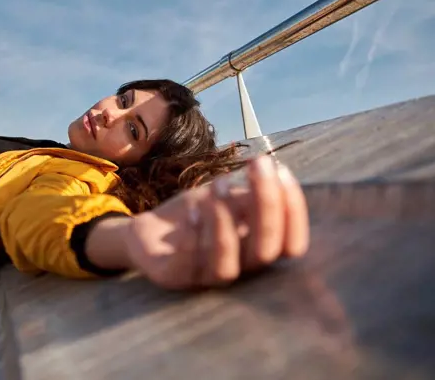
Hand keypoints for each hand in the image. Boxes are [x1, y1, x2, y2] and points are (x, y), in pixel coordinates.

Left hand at [123, 156, 308, 289]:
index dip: (293, 212)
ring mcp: (205, 278)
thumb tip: (274, 169)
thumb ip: (251, 194)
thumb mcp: (227, 198)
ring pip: (227, 266)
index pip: (292, 246)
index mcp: (257, 250)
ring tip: (217, 185)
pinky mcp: (174, 278)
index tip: (281, 170)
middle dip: (266, 206)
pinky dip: (194, 236)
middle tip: (257, 165)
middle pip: (264, 253)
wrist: (150, 230)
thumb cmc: (197, 213)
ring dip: (225, 221)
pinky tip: (193, 209)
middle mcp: (238, 269)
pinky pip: (188, 265)